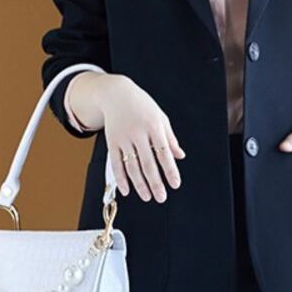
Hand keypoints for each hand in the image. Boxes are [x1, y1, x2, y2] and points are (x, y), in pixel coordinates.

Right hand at [91, 76, 185, 202]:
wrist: (116, 94)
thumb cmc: (142, 106)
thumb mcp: (160, 117)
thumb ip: (170, 138)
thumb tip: (180, 156)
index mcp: (154, 126)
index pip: (164, 152)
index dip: (170, 170)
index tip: (175, 184)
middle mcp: (138, 133)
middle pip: (147, 163)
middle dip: (155, 182)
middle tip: (161, 197)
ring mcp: (123, 138)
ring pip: (131, 166)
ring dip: (139, 184)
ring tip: (147, 197)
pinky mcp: (111, 142)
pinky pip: (115, 163)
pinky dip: (120, 178)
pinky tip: (126, 190)